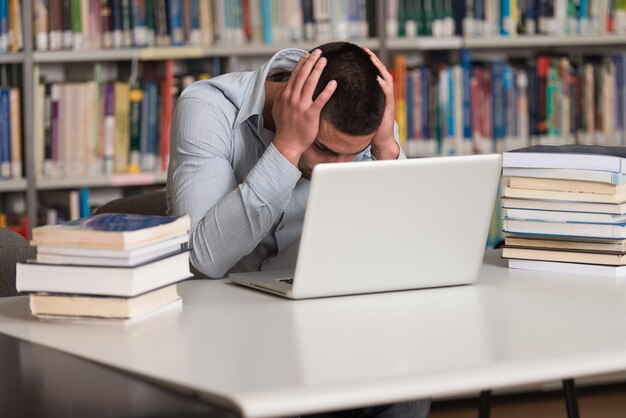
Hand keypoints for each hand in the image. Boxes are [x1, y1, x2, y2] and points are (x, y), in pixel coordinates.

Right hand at [272, 49, 336, 165]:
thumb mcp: (278, 109)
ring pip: (310, 83)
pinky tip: (333, 83)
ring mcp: (301, 106)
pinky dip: (327, 91)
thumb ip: (282, 96)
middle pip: (303, 75)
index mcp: (285, 95)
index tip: (308, 55)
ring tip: (325, 61)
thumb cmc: (284, 128)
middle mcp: (292, 98)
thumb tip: (285, 87)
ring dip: (318, 70)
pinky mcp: (310, 114)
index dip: (302, 63)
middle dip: (311, 62)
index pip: (295, 75)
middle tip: (319, 52)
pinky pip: (320, 100)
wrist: (287, 143)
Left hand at [364, 47, 399, 159]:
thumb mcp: (360, 110)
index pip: (372, 73)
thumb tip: (338, 94)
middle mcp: (383, 94)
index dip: (367, 63)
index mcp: (376, 93)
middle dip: (374, 60)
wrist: (379, 141)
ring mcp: (387, 100)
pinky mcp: (389, 108)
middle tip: (366, 50)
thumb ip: (354, 101)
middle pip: (380, 72)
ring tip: (372, 59)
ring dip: (379, 68)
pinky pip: (387, 94)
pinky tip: (378, 79)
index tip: (359, 52)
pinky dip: (383, 85)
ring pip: (386, 79)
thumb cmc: (368, 127)